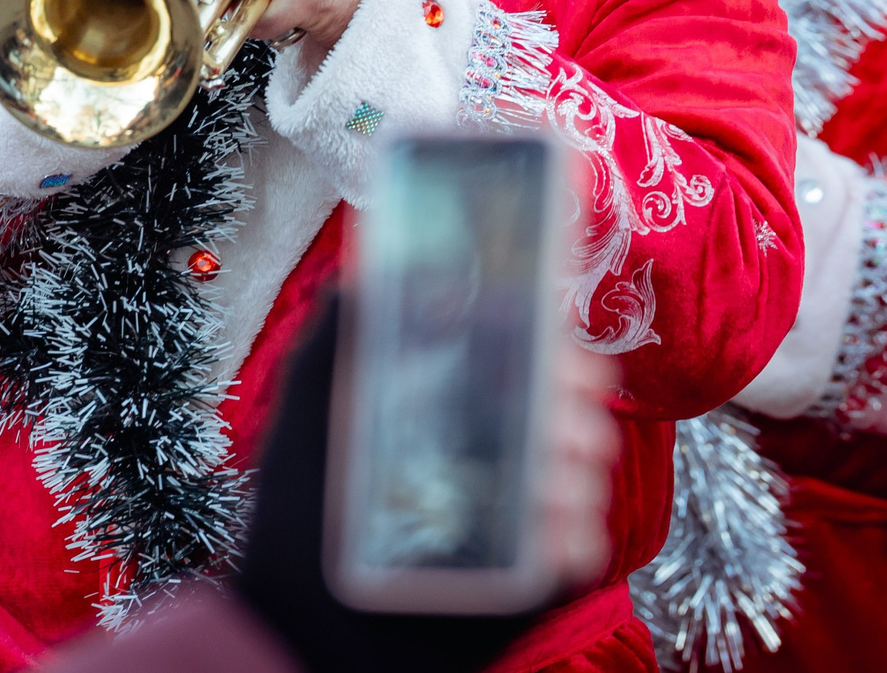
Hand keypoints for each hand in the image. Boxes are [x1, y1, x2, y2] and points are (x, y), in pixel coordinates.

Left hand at [235, 293, 618, 672]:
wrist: (304, 623)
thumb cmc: (300, 508)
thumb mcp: (310, 405)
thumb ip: (339, 329)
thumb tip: (378, 263)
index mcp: (454, 399)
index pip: (526, 349)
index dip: (550, 333)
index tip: (556, 330)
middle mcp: (496, 448)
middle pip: (571, 403)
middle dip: (578, 396)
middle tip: (564, 406)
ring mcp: (518, 510)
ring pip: (587, 469)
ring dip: (582, 463)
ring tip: (550, 475)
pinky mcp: (532, 574)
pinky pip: (581, 546)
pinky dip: (578, 534)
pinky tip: (552, 532)